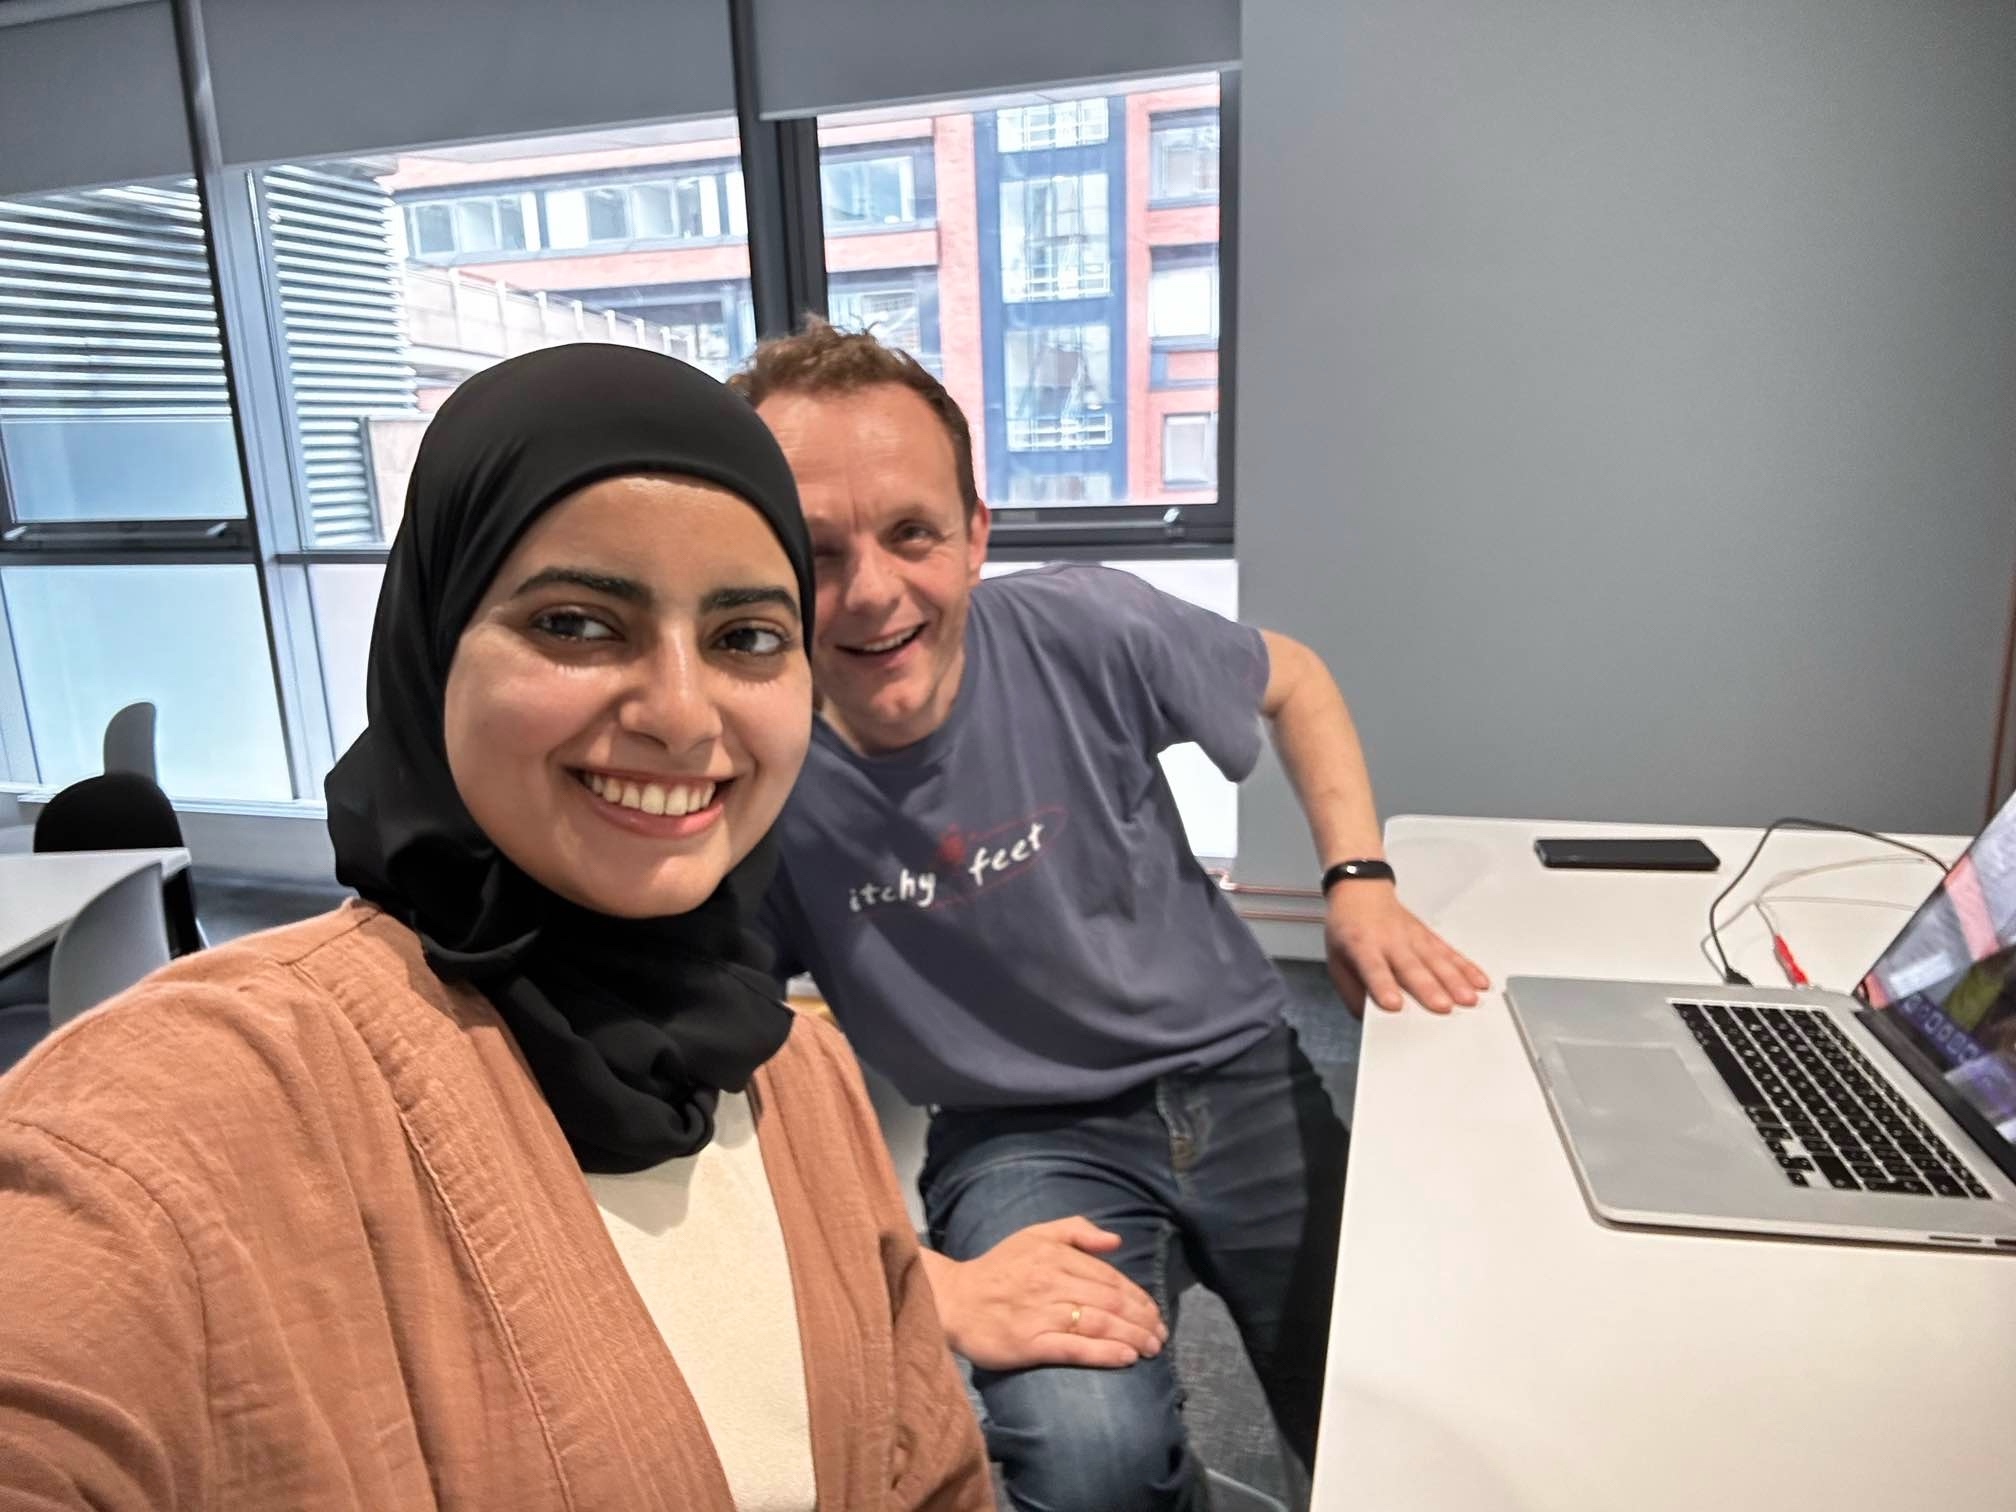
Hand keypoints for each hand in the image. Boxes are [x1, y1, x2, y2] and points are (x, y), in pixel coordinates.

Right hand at [926, 1217, 1167, 1370]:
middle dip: (1142, 1320)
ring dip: (1132, 1337)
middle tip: (1160, 1336)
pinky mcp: (1030, 1343)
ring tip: (1151, 1349)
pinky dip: (1104, 1353)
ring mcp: (1041, 1314)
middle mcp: (1052, 1283)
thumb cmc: (998, 1269)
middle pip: (1110, 1302)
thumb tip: (1115, 1241)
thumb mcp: (1034, 1235)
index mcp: (1056, 1256)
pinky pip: (1075, 1348)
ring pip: (1099, 1324)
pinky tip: (1125, 1358)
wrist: (954, 1299)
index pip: (1110, 1278)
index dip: (1138, 1297)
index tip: (1155, 1313)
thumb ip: (1076, 1231)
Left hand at [1325, 882, 1489, 1016]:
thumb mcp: (1335, 961)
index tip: (1394, 1005)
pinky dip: (1467, 967)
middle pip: (1412, 967)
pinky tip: (1480, 981)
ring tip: (1468, 1000)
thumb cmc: (1348, 929)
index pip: (1373, 968)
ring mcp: (1413, 938)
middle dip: (1429, 988)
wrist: (1360, 891)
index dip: (1383, 986)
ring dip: (1454, 980)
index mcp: (1362, 946)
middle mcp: (1390, 941)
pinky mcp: (1429, 937)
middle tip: (1443, 1008)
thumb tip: (1369, 1021)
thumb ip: (1352, 993)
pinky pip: (1451, 953)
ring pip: (1436, 960)